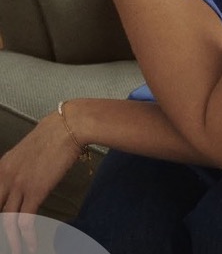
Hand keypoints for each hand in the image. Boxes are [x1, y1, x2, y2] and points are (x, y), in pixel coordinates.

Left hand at [0, 110, 86, 251]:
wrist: (67, 127)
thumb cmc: (53, 135)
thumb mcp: (26, 153)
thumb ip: (19, 169)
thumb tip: (25, 181)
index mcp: (0, 169)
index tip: (3, 226)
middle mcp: (4, 178)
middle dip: (1, 229)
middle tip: (7, 242)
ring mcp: (18, 185)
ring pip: (7, 221)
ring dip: (12, 240)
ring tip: (17, 250)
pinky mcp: (35, 191)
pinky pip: (25, 221)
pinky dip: (27, 237)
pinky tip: (31, 245)